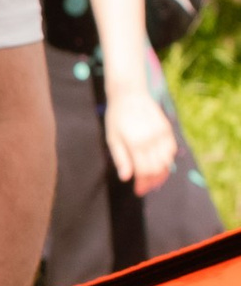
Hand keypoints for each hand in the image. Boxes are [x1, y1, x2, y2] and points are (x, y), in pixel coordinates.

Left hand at [104, 78, 178, 196]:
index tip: (138, 191)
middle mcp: (151, 139)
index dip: (142, 184)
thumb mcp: (112, 139)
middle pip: (157, 169)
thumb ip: (121, 159)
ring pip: (167, 161)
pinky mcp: (167, 129)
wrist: (130, 94)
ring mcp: (162, 133)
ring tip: (152, 179)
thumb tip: (126, 178)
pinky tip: (159, 165)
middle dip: (152, 182)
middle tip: (144, 188)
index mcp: (136, 143)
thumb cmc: (117, 117)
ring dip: (161, 173)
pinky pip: (172, 149)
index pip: (144, 171)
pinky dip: (167, 160)